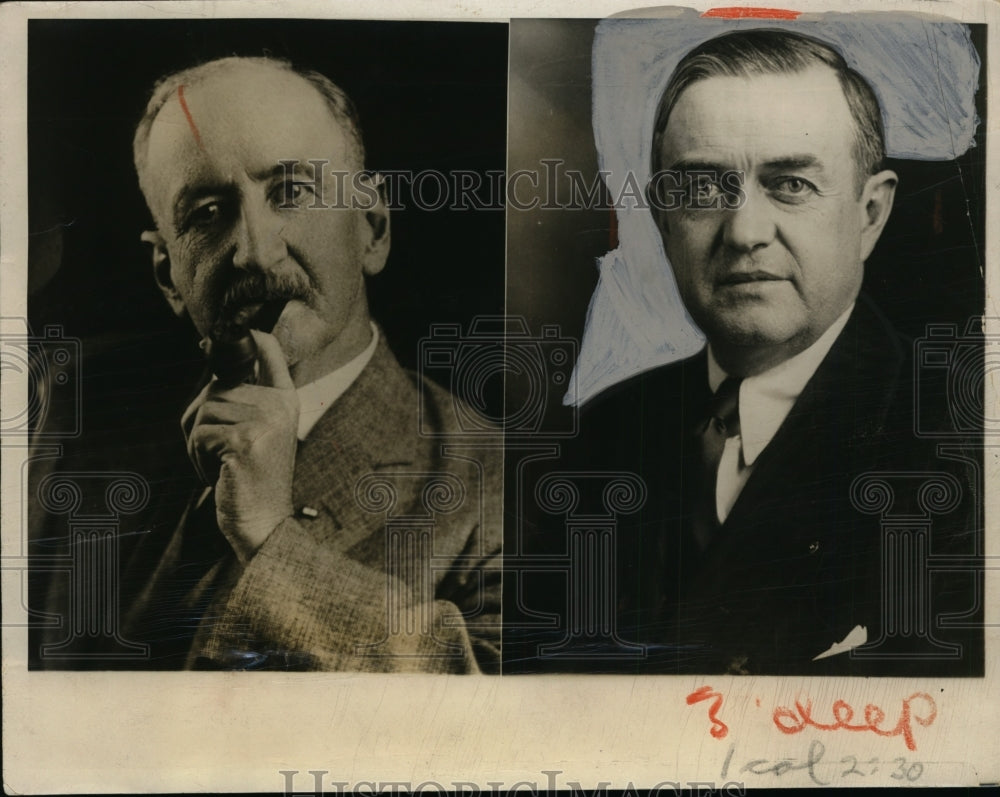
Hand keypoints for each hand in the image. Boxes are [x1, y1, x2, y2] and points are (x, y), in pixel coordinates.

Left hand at [182, 330, 298, 562]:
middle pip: (216, 388)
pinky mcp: (246, 440)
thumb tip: (207, 353)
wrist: (263, 523)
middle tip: (216, 452)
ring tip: (219, 466)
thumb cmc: (249, 479)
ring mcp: (265, 421)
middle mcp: (280, 404)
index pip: (267, 349)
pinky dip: (197, 459)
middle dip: (201, 420)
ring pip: (204, 412)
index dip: (246, 334)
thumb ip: (239, 397)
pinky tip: (218, 475)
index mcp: (285, 398)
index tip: (216, 336)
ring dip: (198, 444)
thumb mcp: (253, 431)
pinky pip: (199, 435)